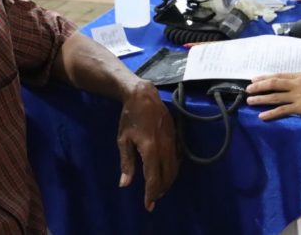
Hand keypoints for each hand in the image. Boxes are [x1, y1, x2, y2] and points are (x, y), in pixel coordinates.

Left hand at [117, 81, 178, 210]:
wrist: (143, 95)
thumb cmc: (129, 117)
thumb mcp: (123, 140)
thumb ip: (126, 163)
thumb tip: (125, 184)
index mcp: (150, 149)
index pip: (153, 178)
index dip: (151, 194)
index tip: (148, 206)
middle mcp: (165, 147)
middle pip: (167, 176)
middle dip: (161, 190)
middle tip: (153, 198)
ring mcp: (172, 141)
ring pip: (175, 167)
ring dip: (168, 180)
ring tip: (160, 188)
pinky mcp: (176, 135)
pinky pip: (178, 157)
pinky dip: (173, 168)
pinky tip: (167, 170)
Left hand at [246, 72, 300, 121]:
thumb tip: (293, 83)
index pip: (280, 75)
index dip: (266, 77)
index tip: (255, 79)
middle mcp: (298, 83)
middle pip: (273, 83)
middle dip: (259, 86)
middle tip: (248, 89)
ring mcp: (298, 96)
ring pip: (274, 97)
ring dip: (260, 99)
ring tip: (250, 101)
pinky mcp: (300, 108)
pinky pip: (282, 110)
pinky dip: (271, 113)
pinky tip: (262, 115)